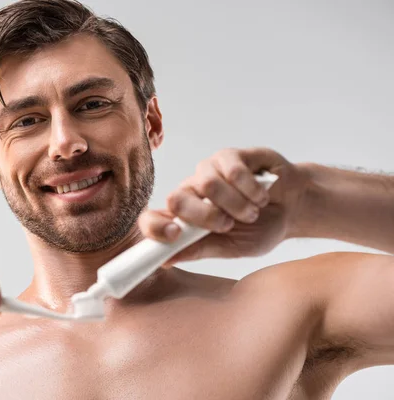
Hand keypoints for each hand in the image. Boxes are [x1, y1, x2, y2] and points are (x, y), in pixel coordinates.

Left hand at [138, 147, 307, 263]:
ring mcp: (208, 171)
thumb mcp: (231, 247)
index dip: (155, 227)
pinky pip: (232, 170)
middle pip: (176, 198)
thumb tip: (165, 260)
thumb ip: (199, 250)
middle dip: (206, 217)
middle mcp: (191, 192)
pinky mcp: (229, 156)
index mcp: (185, 219)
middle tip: (229, 224)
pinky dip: (251, 189)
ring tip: (252, 210)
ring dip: (236, 204)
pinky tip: (262, 194)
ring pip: (208, 184)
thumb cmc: (261, 229)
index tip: (175, 235)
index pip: (151, 219)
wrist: (295, 209)